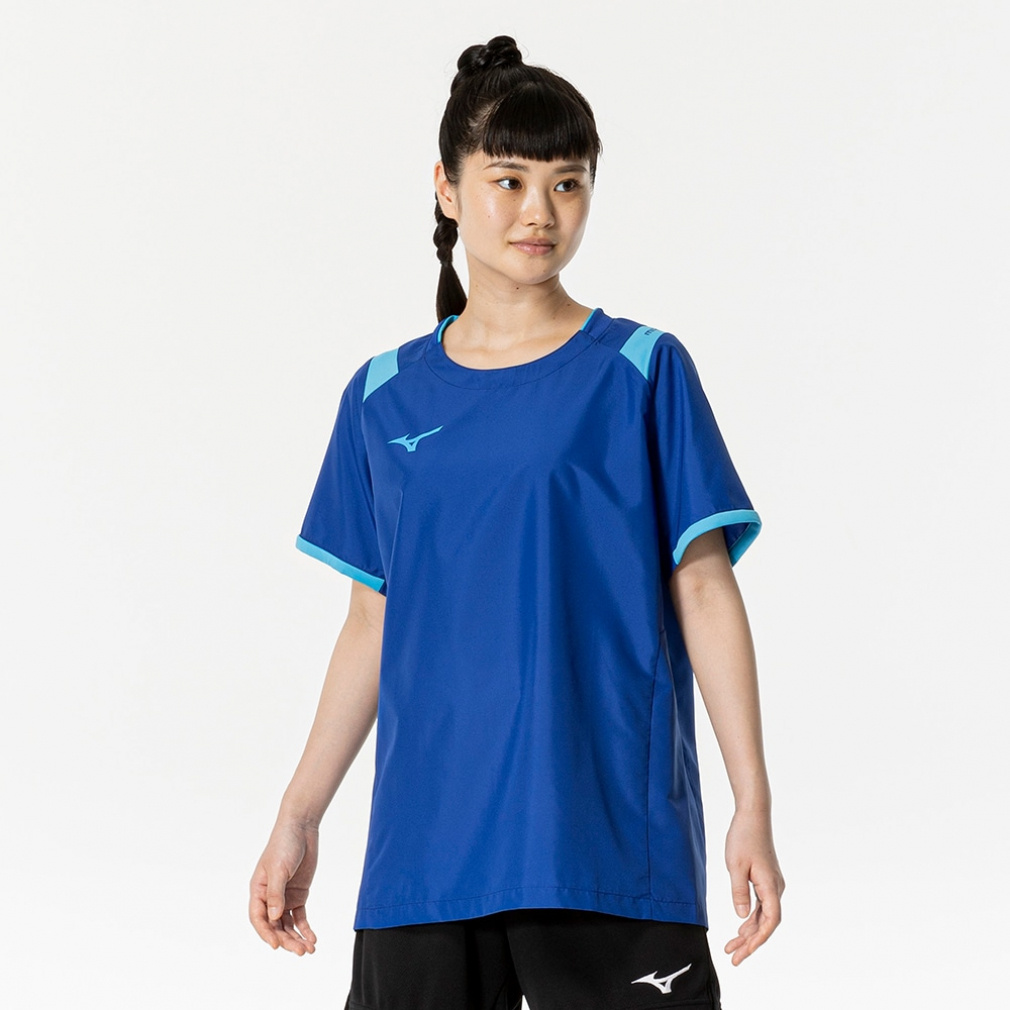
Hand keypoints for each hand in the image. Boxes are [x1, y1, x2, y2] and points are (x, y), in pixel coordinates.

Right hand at [249, 819, 319, 954]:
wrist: (302, 829)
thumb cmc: (284, 844)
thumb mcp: (279, 868)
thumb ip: (276, 893)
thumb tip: (274, 916)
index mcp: (258, 890)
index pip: (258, 918)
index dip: (266, 933)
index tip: (277, 945)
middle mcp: (270, 897)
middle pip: (275, 925)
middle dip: (286, 939)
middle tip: (299, 951)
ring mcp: (285, 897)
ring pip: (288, 924)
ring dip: (296, 937)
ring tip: (308, 949)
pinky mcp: (299, 895)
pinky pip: (300, 916)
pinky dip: (305, 928)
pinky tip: (312, 938)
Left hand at [723, 808, 784, 965]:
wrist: (753, 816)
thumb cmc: (744, 837)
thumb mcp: (735, 865)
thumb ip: (739, 892)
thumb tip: (741, 917)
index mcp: (771, 886)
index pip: (770, 921)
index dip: (758, 940)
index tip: (744, 952)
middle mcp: (776, 888)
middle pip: (766, 923)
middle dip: (750, 943)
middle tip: (733, 958)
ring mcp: (772, 885)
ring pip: (763, 916)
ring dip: (748, 932)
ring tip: (731, 947)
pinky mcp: (765, 880)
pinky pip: (761, 906)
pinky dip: (750, 919)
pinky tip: (740, 928)